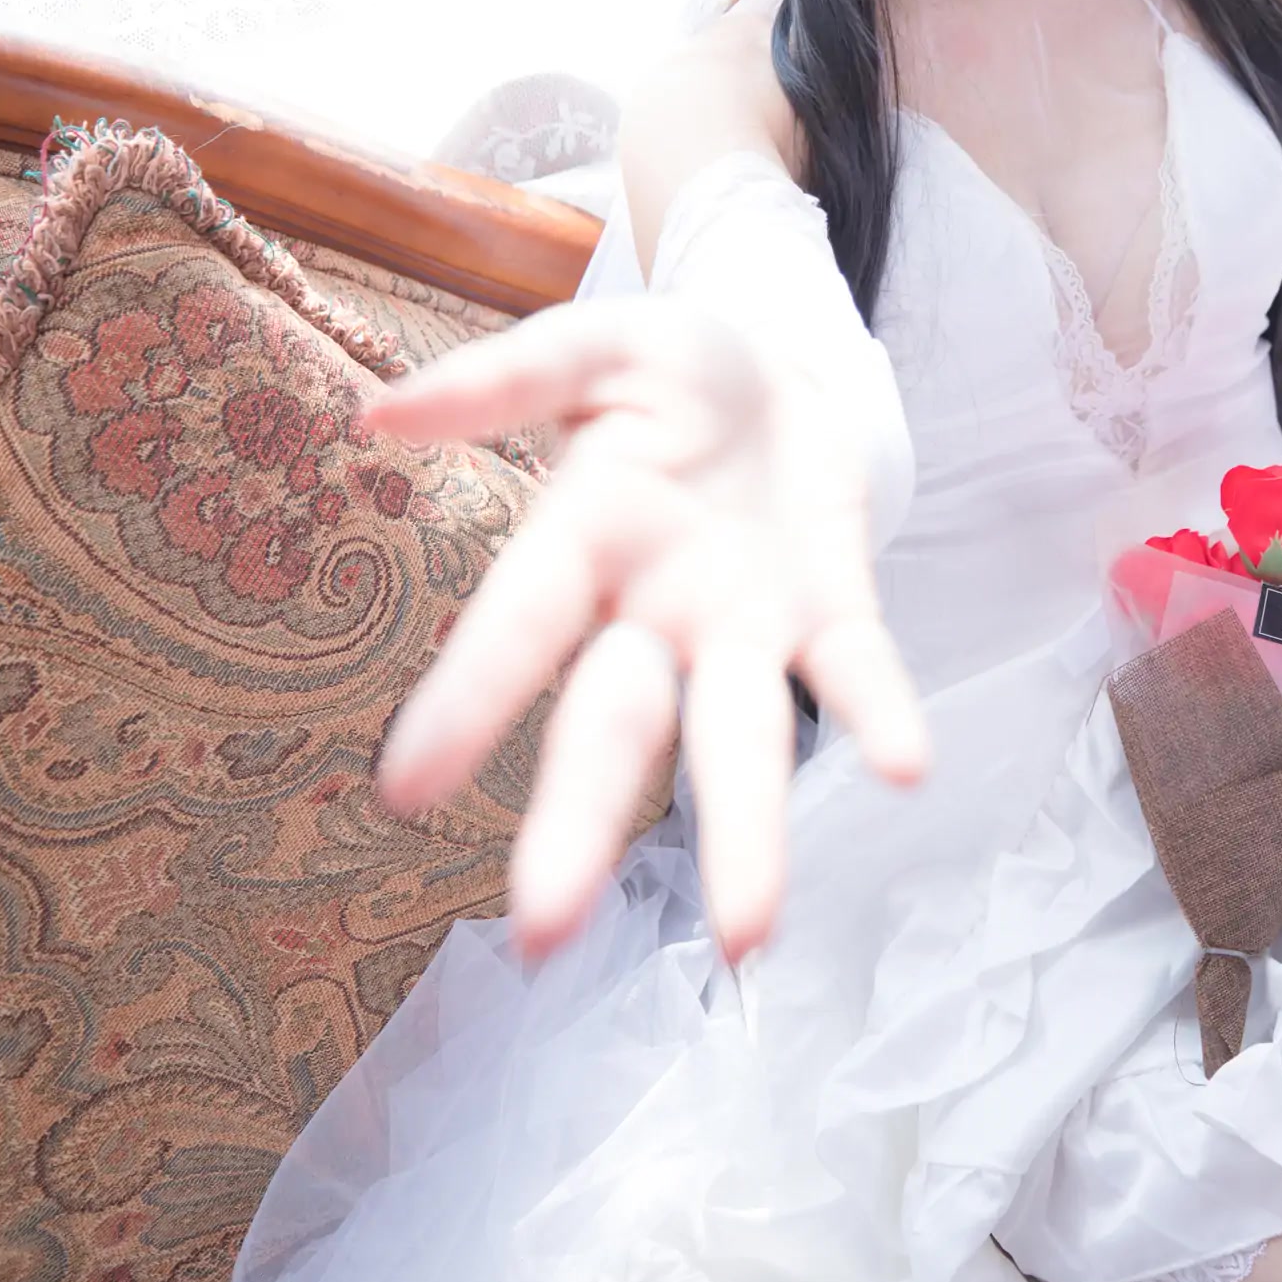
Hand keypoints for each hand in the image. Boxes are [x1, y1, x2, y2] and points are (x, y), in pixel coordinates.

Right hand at [357, 296, 927, 965]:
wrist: (784, 365)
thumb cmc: (669, 369)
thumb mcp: (594, 345)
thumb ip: (507, 375)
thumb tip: (379, 409)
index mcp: (580, 541)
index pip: (518, 627)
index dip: (469, 699)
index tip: (407, 792)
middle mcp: (654, 610)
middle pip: (613, 727)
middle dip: (579, 826)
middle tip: (543, 936)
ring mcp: (746, 622)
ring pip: (738, 740)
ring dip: (744, 833)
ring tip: (745, 935)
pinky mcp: (833, 609)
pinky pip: (857, 668)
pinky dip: (879, 714)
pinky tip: (902, 768)